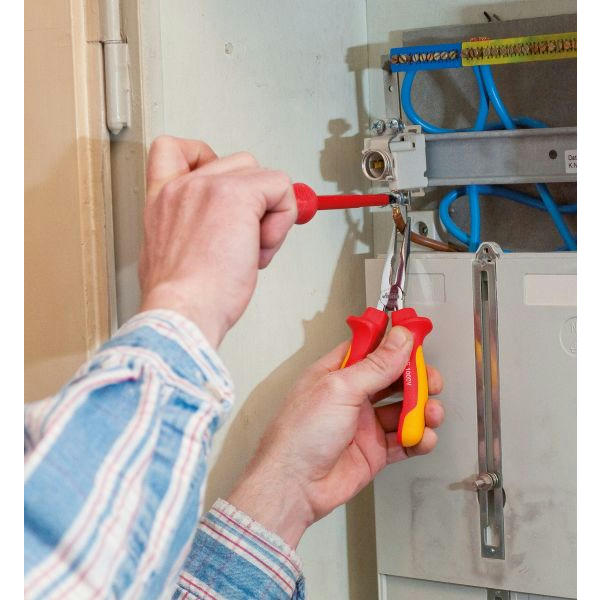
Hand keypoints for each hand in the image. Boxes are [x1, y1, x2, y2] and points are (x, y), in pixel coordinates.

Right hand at [139, 136, 296, 346]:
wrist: (183, 311)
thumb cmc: (183, 298)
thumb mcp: (172, 257)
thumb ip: (195, 232)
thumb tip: (232, 230)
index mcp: (163, 200)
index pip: (174, 150)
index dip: (207, 160)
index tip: (221, 189)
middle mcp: (183, 187)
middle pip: (239, 165)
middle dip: (252, 204)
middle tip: (241, 242)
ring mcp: (209, 186)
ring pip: (264, 176)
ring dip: (269, 214)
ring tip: (250, 248)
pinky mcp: (237, 194)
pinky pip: (281, 187)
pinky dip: (283, 218)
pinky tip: (261, 247)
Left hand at [228, 326, 443, 547]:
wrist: (294, 486)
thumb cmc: (301, 434)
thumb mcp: (341, 389)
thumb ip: (375, 365)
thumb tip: (400, 337)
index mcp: (338, 373)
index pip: (372, 348)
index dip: (396, 343)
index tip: (419, 339)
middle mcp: (352, 396)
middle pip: (394, 378)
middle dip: (416, 378)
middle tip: (431, 382)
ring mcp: (364, 424)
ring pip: (404, 410)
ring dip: (423, 409)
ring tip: (431, 414)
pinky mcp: (375, 451)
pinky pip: (405, 441)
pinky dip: (419, 439)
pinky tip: (424, 438)